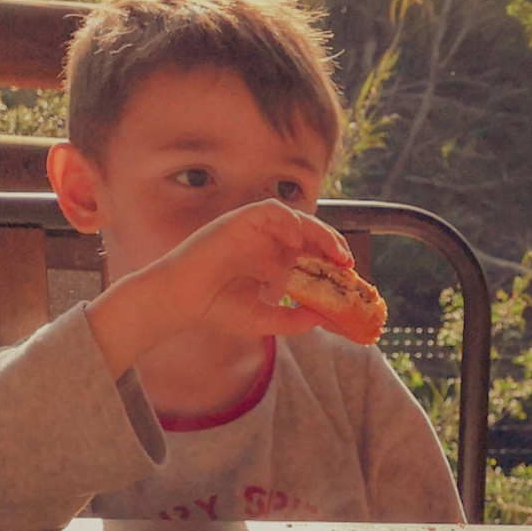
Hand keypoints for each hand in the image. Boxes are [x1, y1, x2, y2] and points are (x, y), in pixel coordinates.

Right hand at [83, 200, 355, 378]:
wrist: (181, 303)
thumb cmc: (216, 309)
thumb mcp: (262, 319)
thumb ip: (291, 320)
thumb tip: (324, 319)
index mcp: (275, 262)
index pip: (312, 254)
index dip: (332, 261)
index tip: (350, 275)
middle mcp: (268, 243)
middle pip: (309, 235)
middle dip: (331, 245)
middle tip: (347, 262)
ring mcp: (254, 231)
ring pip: (294, 219)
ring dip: (316, 231)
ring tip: (332, 251)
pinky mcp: (238, 221)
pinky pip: (268, 210)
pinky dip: (286, 220)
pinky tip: (295, 240)